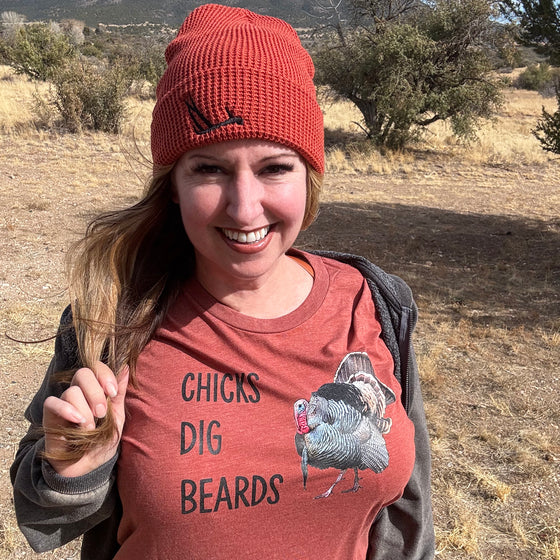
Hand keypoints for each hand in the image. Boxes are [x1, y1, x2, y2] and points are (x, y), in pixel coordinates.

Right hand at [43, 361, 128, 477]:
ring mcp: (64, 403)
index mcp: (96, 389)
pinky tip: (77, 422)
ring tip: (90, 428)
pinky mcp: (50, 416)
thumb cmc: (102, 441)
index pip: (97, 368)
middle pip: (83, 373)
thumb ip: (119, 394)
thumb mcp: (117, 417)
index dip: (105, 375)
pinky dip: (66, 410)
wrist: (87, 467)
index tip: (112, 392)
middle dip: (95, 392)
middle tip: (102, 413)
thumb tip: (126, 367)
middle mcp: (79, 393)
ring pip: (71, 391)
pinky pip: (52, 403)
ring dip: (85, 410)